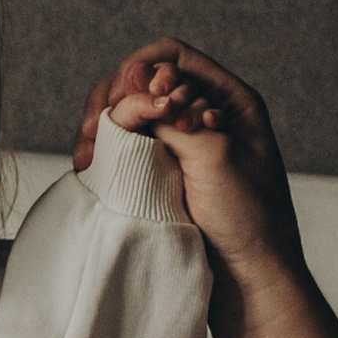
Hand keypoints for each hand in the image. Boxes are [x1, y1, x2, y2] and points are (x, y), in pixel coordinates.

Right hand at [71, 39, 304, 293]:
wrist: (249, 280)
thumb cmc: (248, 219)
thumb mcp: (213, 156)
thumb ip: (172, 117)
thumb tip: (134, 84)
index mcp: (231, 100)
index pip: (174, 57)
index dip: (142, 71)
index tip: (129, 102)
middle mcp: (206, 114)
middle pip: (145, 81)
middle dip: (115, 98)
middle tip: (94, 130)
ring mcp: (184, 143)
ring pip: (131, 114)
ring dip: (105, 124)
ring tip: (87, 153)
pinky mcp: (166, 171)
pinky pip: (129, 145)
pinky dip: (108, 149)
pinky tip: (92, 163)